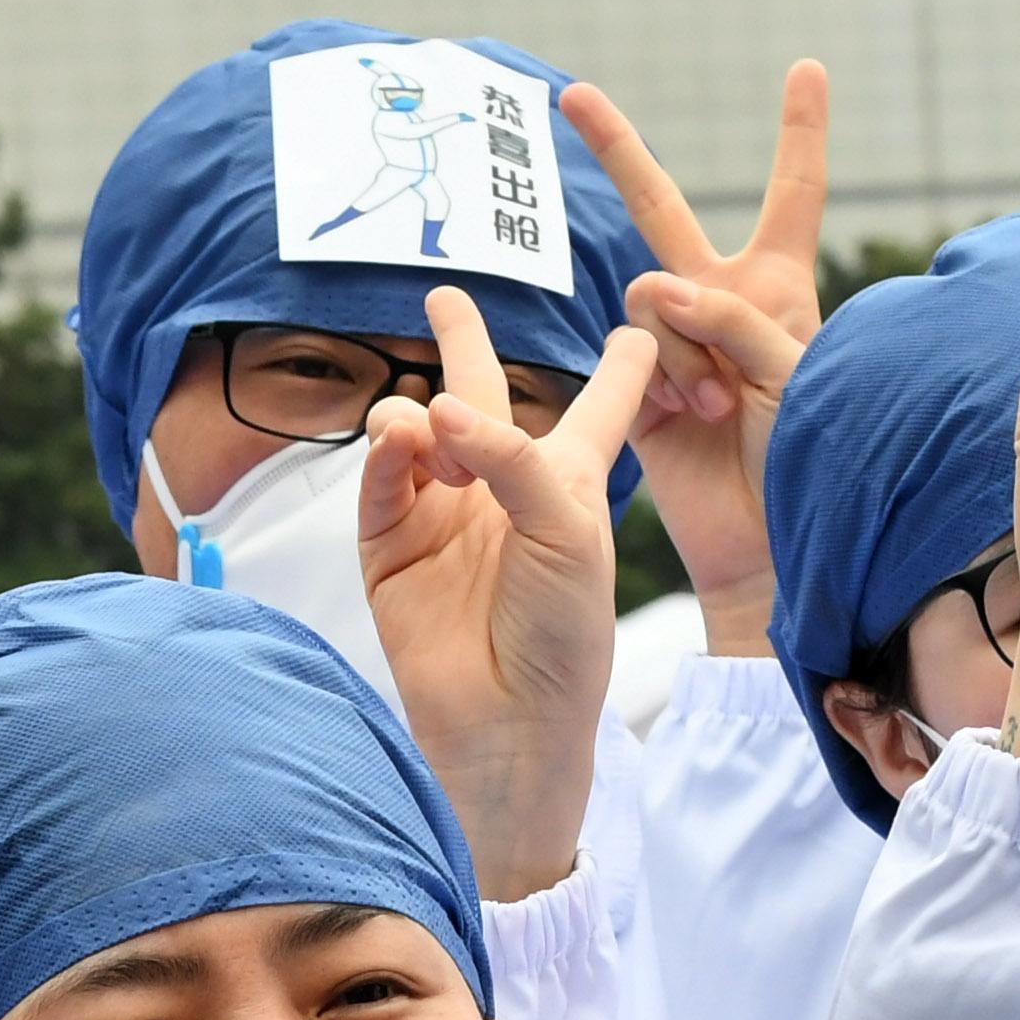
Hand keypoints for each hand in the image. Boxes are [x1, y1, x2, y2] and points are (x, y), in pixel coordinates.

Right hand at [360, 288, 659, 893]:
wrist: (511, 726)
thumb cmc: (564, 635)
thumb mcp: (569, 527)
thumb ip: (510, 455)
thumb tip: (428, 405)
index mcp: (569, 483)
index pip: (600, 407)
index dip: (622, 368)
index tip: (639, 326)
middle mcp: (503, 491)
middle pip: (484, 397)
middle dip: (464, 343)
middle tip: (445, 294)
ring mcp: (441, 518)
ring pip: (420, 430)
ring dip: (420, 411)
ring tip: (430, 425)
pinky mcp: (389, 550)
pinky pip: (380, 482)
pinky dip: (386, 455)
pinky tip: (400, 440)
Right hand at [562, 62, 827, 655]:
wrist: (770, 541)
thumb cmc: (811, 456)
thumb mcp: (796, 370)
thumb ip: (733, 317)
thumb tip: (656, 290)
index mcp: (777, 286)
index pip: (793, 193)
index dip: (799, 131)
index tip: (807, 68)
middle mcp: (718, 301)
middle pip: (661, 210)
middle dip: (615, 149)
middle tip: (571, 93)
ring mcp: (669, 343)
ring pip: (651, 299)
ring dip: (687, 348)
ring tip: (721, 406)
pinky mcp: (635, 387)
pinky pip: (632, 348)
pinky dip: (663, 377)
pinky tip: (688, 416)